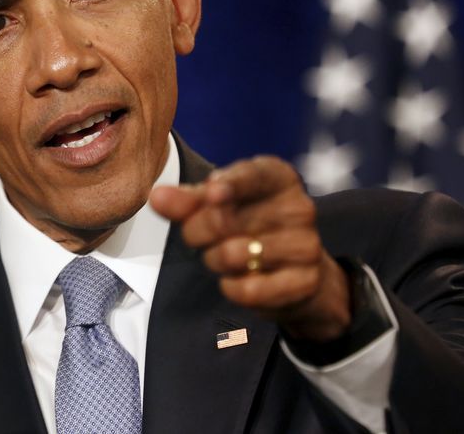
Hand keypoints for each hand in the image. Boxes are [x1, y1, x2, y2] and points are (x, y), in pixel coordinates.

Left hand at [150, 156, 350, 341]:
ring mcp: (306, 245)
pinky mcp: (306, 281)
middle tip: (197, 237)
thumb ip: (186, 201)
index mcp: (278, 178)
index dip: (231, 184)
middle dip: (196, 232)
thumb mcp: (217, 205)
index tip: (212, 193)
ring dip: (215, 260)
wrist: (294, 272)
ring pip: (234, 255)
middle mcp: (299, 207)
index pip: (253, 175)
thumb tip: (157, 196)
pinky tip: (237, 281)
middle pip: (226, 219)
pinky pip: (249, 289)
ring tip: (224, 257)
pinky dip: (231, 288)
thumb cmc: (249, 226)